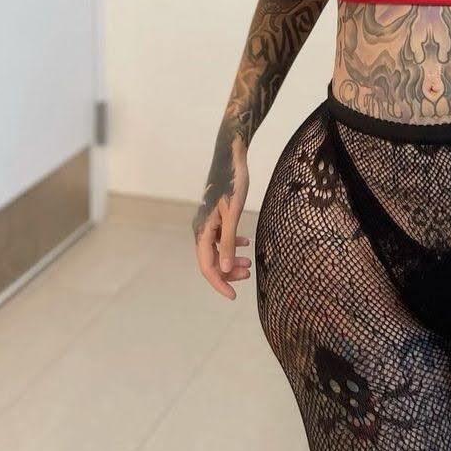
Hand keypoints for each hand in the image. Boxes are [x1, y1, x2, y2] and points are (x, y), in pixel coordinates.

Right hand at [192, 137, 251, 300]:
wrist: (231, 155)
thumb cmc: (234, 181)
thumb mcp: (233, 212)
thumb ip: (228, 241)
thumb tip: (225, 268)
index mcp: (202, 230)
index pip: (207, 266)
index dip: (219, 283)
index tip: (233, 296)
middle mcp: (201, 228)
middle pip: (211, 260)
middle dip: (228, 271)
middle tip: (249, 274)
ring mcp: (207, 221)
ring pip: (216, 249)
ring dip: (231, 258)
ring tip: (250, 262)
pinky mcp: (214, 214)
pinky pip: (220, 237)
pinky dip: (231, 244)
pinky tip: (245, 244)